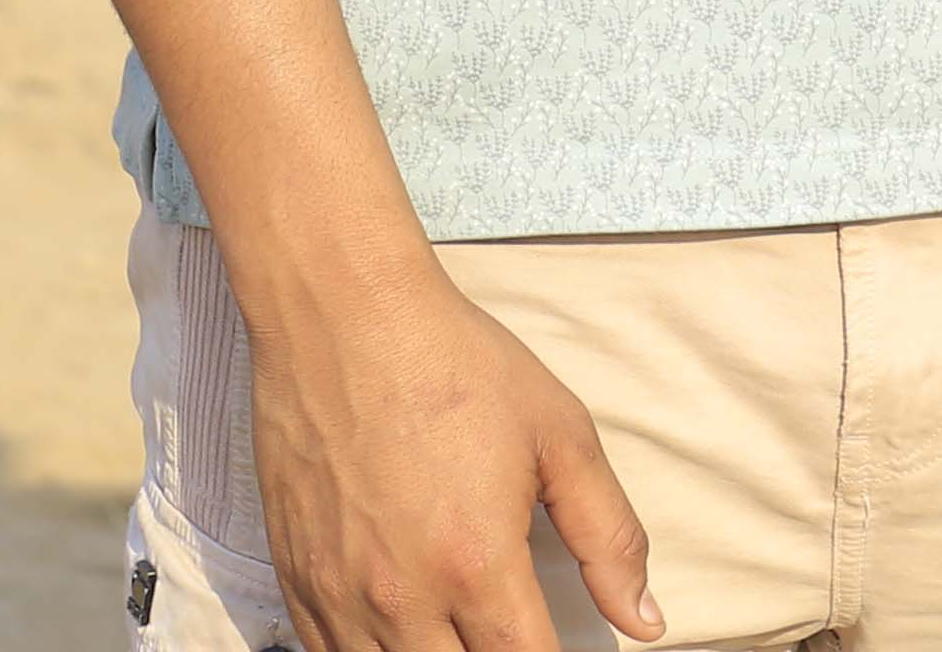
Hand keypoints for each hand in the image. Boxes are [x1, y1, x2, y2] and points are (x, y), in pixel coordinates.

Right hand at [244, 263, 660, 651]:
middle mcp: (402, 597)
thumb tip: (646, 621)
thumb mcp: (562, 437)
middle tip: (515, 630)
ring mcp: (339, 596)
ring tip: (465, 629)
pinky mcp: (296, 581)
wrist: (346, 321)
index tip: (564, 648)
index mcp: (477, 564)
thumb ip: (609, 538)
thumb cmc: (458, 369)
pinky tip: (405, 632)